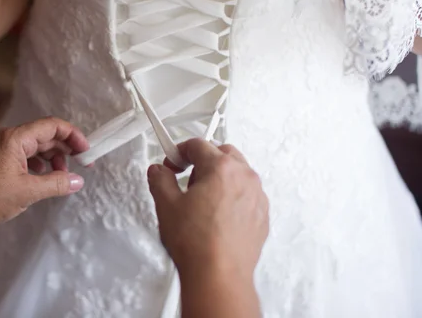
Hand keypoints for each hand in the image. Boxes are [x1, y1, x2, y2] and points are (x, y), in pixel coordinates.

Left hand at [0, 117, 88, 232]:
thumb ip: (56, 183)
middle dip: (65, 148)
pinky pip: (26, 154)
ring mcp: (2, 148)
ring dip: (53, 157)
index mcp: (15, 139)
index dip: (72, 135)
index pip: (51, 126)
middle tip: (82, 163)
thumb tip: (77, 181)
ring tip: (63, 174)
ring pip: (36, 145)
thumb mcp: (28, 192)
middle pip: (45, 135)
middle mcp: (8, 138)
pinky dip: (40, 163)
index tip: (86, 150)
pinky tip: (46, 176)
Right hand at [147, 139, 268, 278]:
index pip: (198, 145)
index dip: (179, 152)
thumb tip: (159, 171)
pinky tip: (216, 216)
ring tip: (201, 201)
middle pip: (222, 153)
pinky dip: (232, 196)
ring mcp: (257, 196)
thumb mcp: (166, 205)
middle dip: (203, 161)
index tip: (172, 163)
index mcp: (221, 168)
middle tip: (187, 179)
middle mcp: (244, 177)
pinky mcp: (261, 215)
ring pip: (237, 173)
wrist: (219, 276)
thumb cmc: (197, 243)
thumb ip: (160, 179)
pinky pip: (246, 194)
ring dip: (219, 178)